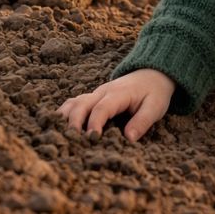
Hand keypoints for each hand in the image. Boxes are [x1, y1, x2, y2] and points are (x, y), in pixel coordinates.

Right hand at [58, 68, 175, 141]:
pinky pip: (74, 103)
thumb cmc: (154, 92)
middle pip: (81, 104)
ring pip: (74, 102)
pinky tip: (59, 128)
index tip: (92, 138)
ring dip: (65, 118)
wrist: (152, 73)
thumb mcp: (155, 107)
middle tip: (72, 141)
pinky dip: (65, 115)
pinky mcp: (92, 98)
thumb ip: (142, 121)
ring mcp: (96, 93)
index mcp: (118, 93)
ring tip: (59, 136)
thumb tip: (129, 139)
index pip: (101, 108)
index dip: (95, 123)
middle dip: (74, 122)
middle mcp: (103, 91)